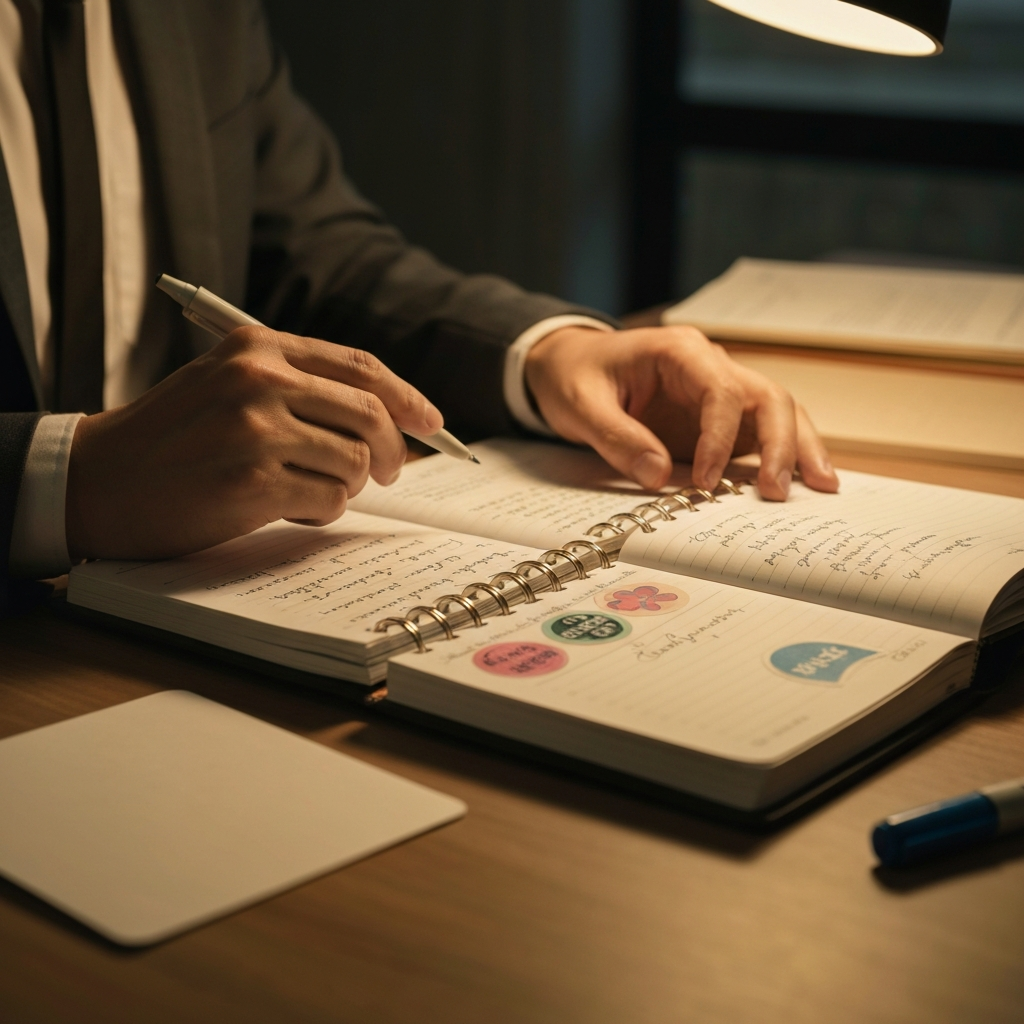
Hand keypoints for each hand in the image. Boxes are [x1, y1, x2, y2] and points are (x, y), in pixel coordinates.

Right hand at [66, 327, 441, 559]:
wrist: (100, 480)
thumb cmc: (172, 437)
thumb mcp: (227, 384)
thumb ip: (300, 389)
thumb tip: (392, 421)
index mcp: (257, 347)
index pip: (359, 367)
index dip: (406, 396)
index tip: (431, 423)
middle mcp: (260, 379)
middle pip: (371, 413)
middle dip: (392, 450)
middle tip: (387, 472)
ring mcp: (256, 429)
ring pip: (355, 461)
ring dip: (347, 485)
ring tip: (310, 489)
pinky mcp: (252, 480)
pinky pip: (329, 499)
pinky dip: (322, 510)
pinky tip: (287, 506)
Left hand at [525, 324, 838, 499]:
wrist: (570, 365)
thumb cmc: (575, 377)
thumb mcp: (581, 406)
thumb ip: (617, 439)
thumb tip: (660, 478)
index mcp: (679, 352)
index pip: (722, 391)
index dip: (722, 438)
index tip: (708, 481)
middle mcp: (710, 366)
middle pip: (767, 397)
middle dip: (781, 444)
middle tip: (779, 492)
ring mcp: (720, 391)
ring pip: (778, 412)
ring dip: (799, 448)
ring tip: (822, 487)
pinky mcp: (721, 418)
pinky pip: (761, 434)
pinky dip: (783, 456)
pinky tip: (801, 484)